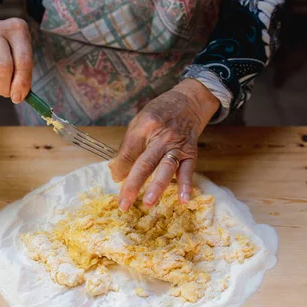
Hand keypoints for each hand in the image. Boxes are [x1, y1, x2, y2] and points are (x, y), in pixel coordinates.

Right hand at [0, 16, 32, 102]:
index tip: (18, 97)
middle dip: (5, 87)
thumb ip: (24, 73)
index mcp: (17, 29)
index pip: (23, 61)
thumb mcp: (21, 52)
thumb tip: (18, 96)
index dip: (21, 84)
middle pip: (3, 67)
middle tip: (6, 93)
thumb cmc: (7, 47)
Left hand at [109, 79, 219, 210]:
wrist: (188, 102)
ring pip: (165, 168)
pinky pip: (187, 171)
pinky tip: (184, 200)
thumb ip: (129, 147)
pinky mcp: (190, 153)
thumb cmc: (160, 113)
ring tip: (149, 203)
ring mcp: (177, 146)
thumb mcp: (139, 122)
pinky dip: (186, 186)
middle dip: (133, 185)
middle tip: (124, 204)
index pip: (128, 151)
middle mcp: (161, 137)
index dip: (120, 168)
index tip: (115, 180)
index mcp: (145, 126)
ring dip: (157, 187)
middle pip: (144, 163)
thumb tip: (117, 172)